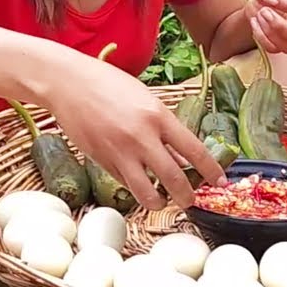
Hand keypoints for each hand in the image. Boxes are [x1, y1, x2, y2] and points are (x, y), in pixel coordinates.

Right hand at [42, 53, 227, 210]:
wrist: (67, 83)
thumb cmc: (108, 84)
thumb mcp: (145, 99)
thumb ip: (163, 127)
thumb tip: (181, 156)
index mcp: (158, 116)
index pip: (194, 150)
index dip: (210, 170)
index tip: (219, 181)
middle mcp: (141, 137)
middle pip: (174, 179)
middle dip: (187, 197)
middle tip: (190, 201)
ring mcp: (120, 153)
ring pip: (147, 193)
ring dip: (159, 202)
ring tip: (162, 200)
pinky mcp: (101, 162)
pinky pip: (125, 183)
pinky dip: (134, 187)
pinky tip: (137, 181)